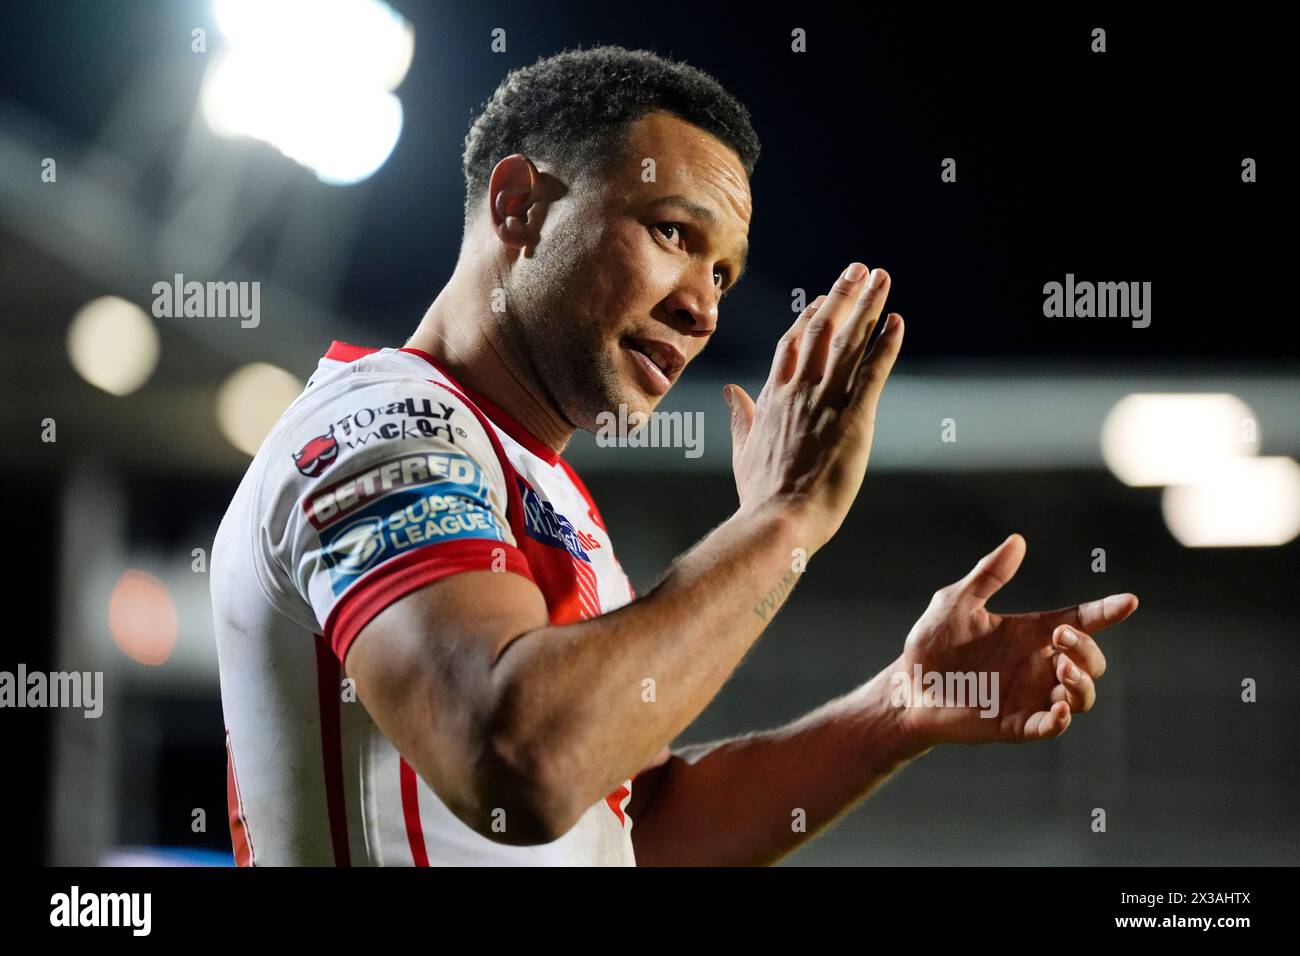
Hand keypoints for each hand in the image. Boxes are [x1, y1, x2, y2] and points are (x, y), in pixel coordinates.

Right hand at [725, 263, 902, 555]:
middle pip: (822, 330)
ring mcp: (825, 402)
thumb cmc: (761, 495)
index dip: (808, 318)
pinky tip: (897, 321)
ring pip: (848, 343)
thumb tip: (732, 390)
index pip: (793, 346)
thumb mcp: (743, 451)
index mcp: (773, 398)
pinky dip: (885, 345)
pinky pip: (872, 373)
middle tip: (858, 268)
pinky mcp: (853, 419)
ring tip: (880, 277)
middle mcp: (799, 391)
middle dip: (841, 296)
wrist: (778, 520)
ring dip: (866, 306)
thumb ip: (741, 416)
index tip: (821, 298)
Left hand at [887, 534, 1138, 746]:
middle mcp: (1038, 664)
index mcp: (1031, 633)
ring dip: (1081, 683)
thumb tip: (1017, 541)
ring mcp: (1030, 696)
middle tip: (1061, 637)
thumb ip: (987, 576)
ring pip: (1081, 696)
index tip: (1129, 601)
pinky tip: (1056, 709)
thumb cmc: (932, 643)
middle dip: (1087, 648)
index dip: (1106, 612)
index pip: (1080, 621)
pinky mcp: (1015, 724)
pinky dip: (1059, 721)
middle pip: (1091, 660)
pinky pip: (1049, 727)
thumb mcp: (956, 603)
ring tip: (1062, 667)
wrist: (907, 686)